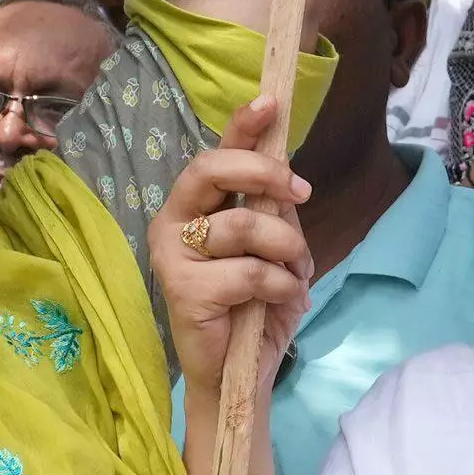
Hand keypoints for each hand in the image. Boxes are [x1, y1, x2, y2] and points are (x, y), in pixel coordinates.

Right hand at [148, 102, 312, 405]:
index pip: (215, 154)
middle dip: (265, 172)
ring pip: (245, 225)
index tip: (270, 102)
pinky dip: (279, 284)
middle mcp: (173, 220)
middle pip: (212, 170)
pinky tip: (279, 299)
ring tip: (295, 275)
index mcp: (196, 206)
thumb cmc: (255, 306)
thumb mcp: (274, 250)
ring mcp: (172, 254)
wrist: (239, 372)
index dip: (241, 126)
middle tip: (301, 192)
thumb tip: (288, 178)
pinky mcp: (181, 289)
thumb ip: (275, 213)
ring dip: (287, 249)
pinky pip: (249, 271)